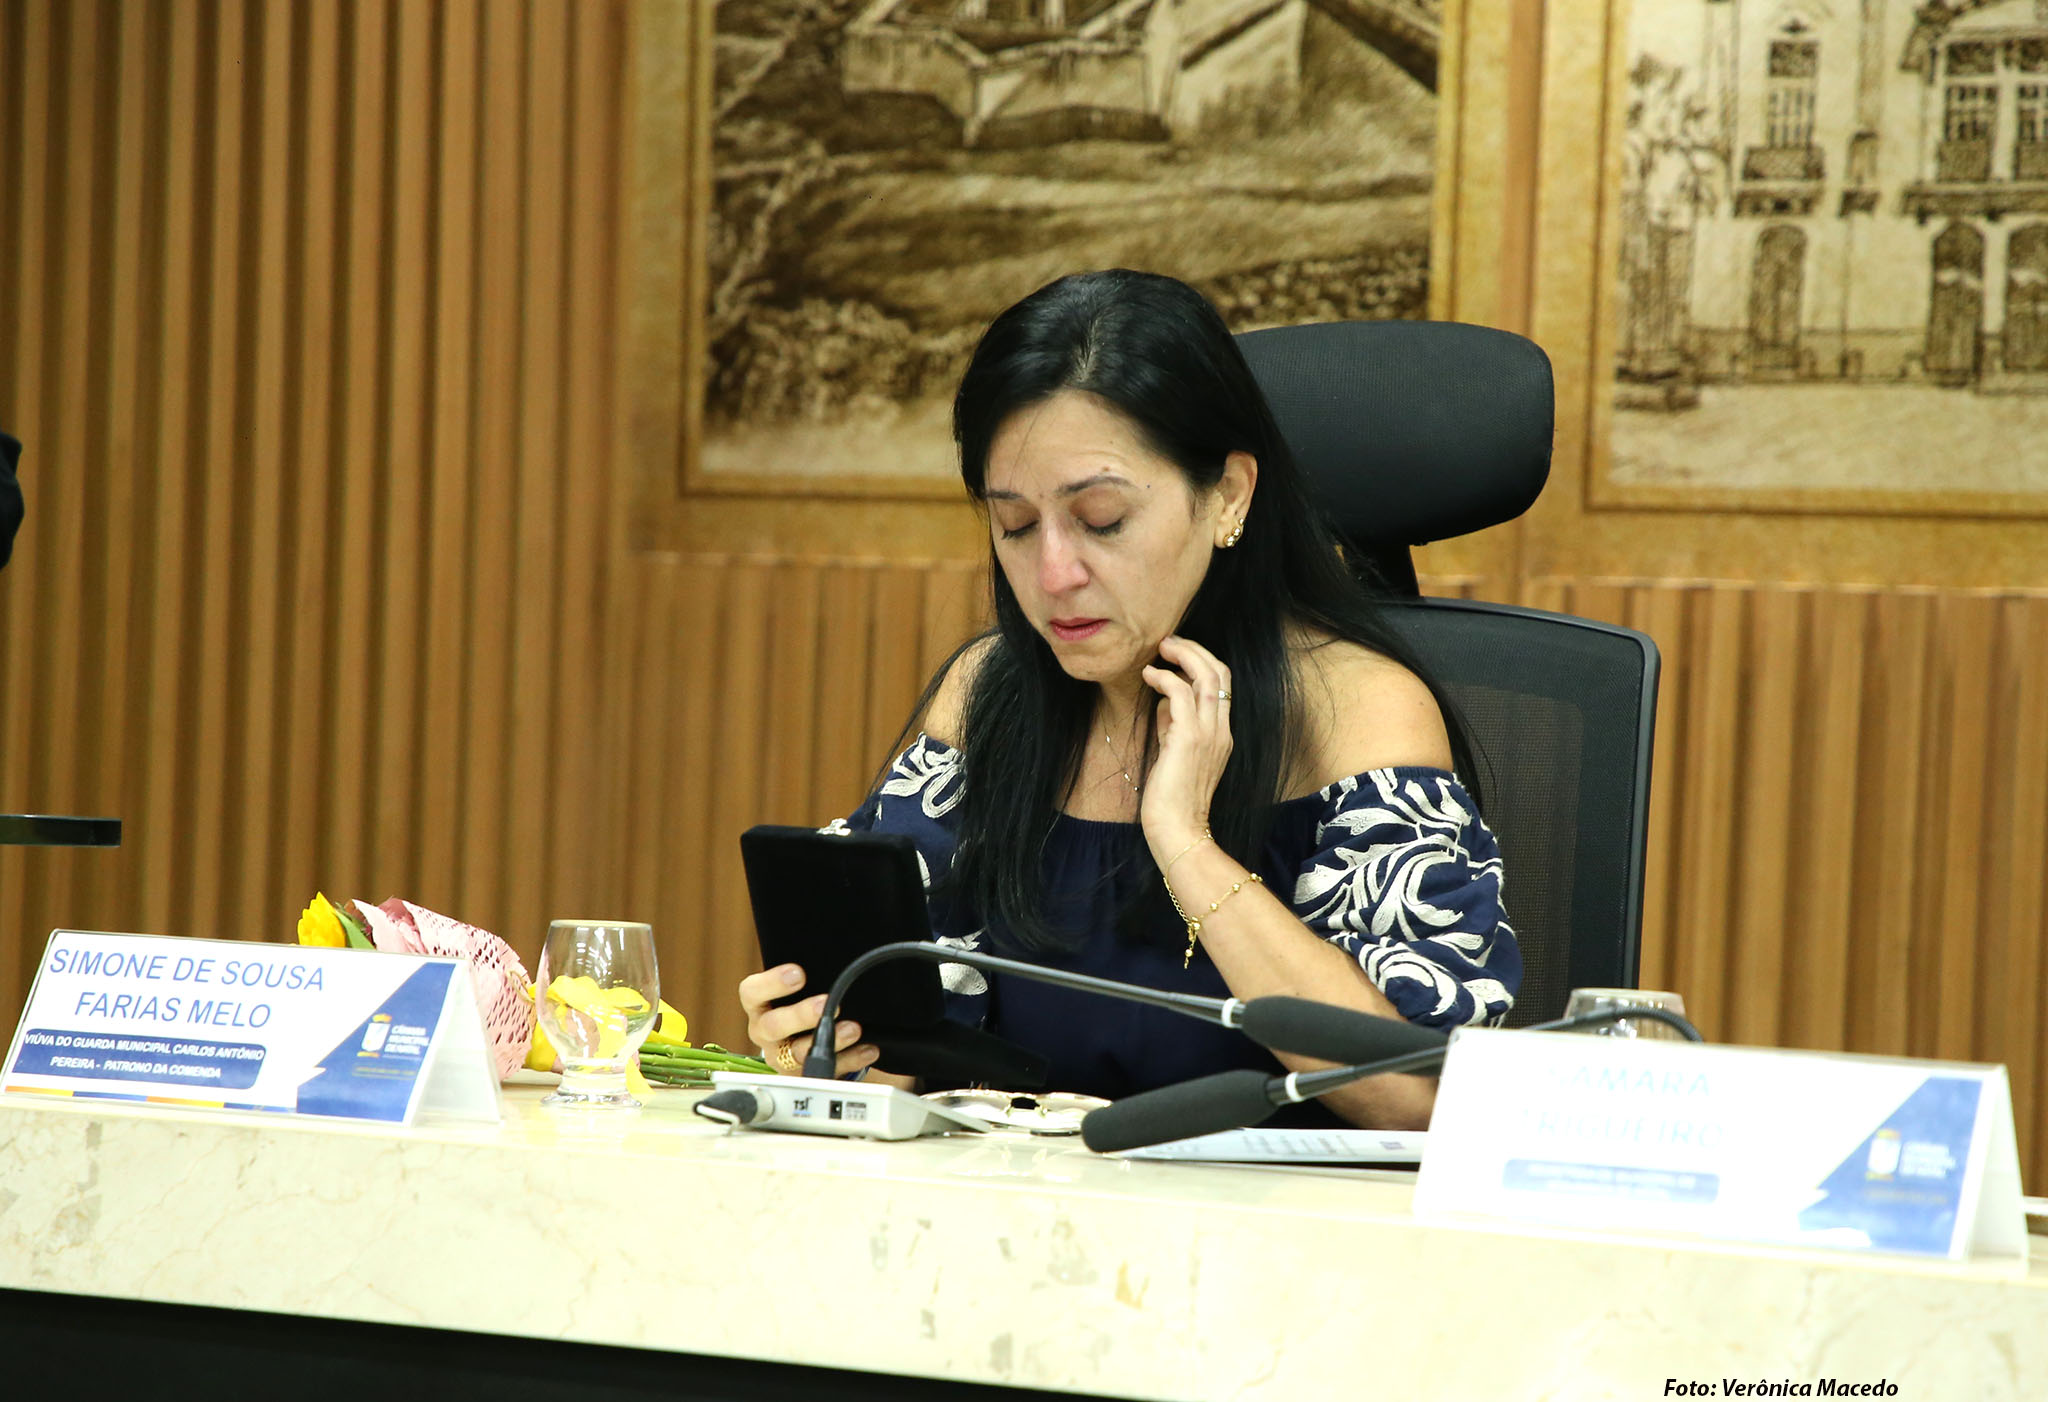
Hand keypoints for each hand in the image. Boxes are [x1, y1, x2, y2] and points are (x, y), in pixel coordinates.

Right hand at [738, 964, 880, 1077]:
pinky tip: (868, 1049)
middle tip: (826, 1004)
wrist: (797, 1048)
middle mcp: (765, 1033)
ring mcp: (781, 1058)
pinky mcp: (802, 1077)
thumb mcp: (794, 992)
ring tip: (854, 1029)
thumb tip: (840, 960)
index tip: (798, 973)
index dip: (772, 983)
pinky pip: (825, 1072)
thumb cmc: (797, 1007)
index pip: (752, 992)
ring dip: (830, 1040)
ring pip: (800, 1053)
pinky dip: (850, 1060)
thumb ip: (810, 978)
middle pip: (774, 1026)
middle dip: (801, 1015)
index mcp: (759, 1006)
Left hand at [1139, 634, 1232, 855]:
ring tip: (1160, 649)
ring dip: (1182, 654)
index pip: (1222, 685)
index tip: (1176, 655)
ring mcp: (1208, 733)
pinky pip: (1179, 692)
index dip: (1201, 663)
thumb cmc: (1172, 801)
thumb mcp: (1174, 755)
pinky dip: (1164, 677)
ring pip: (1206, 675)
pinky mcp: (1188, 738)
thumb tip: (1163, 703)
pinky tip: (1148, 676)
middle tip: (1168, 642)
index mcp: (1222, 735)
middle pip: (1220, 672)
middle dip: (1195, 650)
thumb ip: (1173, 727)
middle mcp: (1221, 730)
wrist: (1179, 831)